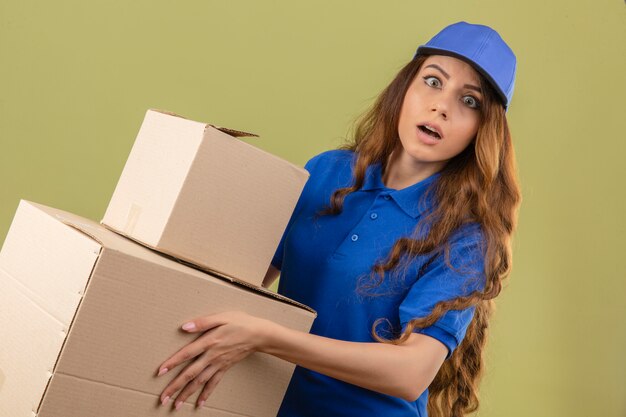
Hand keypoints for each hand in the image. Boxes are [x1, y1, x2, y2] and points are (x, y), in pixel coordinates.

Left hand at [156, 311, 274, 409]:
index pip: (187, 354)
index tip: (160, 372)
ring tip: (175, 405)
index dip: (173, 362)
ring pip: (200, 382)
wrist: (259, 334)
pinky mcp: (224, 368)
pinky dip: (206, 394)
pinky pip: (214, 383)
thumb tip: (184, 327)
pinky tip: (199, 403)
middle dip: (175, 387)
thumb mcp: (222, 317)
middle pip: (190, 374)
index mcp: (209, 342)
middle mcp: (211, 356)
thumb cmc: (240, 322)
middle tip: (163, 399)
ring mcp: (218, 364)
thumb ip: (202, 322)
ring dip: (187, 394)